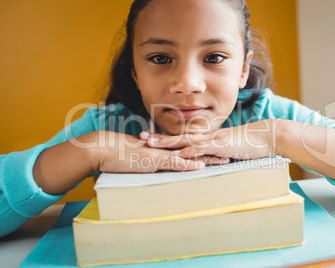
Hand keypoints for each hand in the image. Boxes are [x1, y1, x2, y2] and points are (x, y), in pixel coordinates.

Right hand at [94, 131, 228, 172]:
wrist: (101, 149)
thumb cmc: (117, 155)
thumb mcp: (138, 159)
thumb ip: (150, 161)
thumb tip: (157, 166)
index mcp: (164, 149)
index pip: (188, 149)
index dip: (204, 150)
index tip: (219, 151)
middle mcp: (165, 149)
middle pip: (194, 150)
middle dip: (213, 152)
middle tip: (231, 153)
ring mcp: (160, 154)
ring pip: (189, 155)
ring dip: (207, 158)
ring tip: (225, 160)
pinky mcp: (152, 160)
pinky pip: (173, 163)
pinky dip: (187, 165)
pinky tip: (199, 166)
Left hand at [140, 120, 279, 160]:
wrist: (267, 137)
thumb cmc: (248, 144)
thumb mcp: (228, 150)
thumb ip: (215, 153)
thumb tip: (204, 160)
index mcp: (207, 138)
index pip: (183, 138)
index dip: (166, 138)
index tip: (150, 138)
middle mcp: (207, 137)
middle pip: (179, 137)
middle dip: (159, 138)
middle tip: (141, 137)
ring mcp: (213, 140)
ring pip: (186, 141)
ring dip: (169, 143)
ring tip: (151, 144)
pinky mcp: (222, 146)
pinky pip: (204, 149)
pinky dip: (190, 152)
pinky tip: (179, 154)